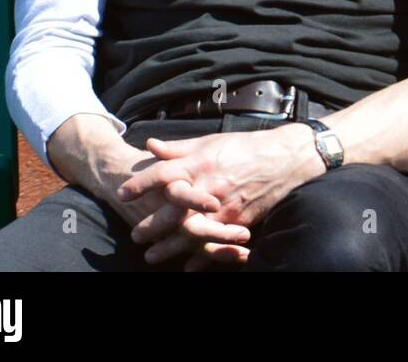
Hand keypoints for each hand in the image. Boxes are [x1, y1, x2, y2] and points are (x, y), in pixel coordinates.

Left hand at [117, 126, 322, 263]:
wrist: (285, 159)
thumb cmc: (246, 147)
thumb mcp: (211, 141)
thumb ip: (179, 148)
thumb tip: (151, 146)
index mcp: (199, 162)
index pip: (162, 173)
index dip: (140, 184)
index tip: (123, 193)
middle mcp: (208, 186)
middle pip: (171, 210)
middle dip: (151, 225)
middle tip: (135, 235)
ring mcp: (223, 206)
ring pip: (190, 231)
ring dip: (169, 247)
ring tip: (152, 256)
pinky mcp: (238, 220)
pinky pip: (215, 242)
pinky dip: (201, 257)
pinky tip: (188, 266)